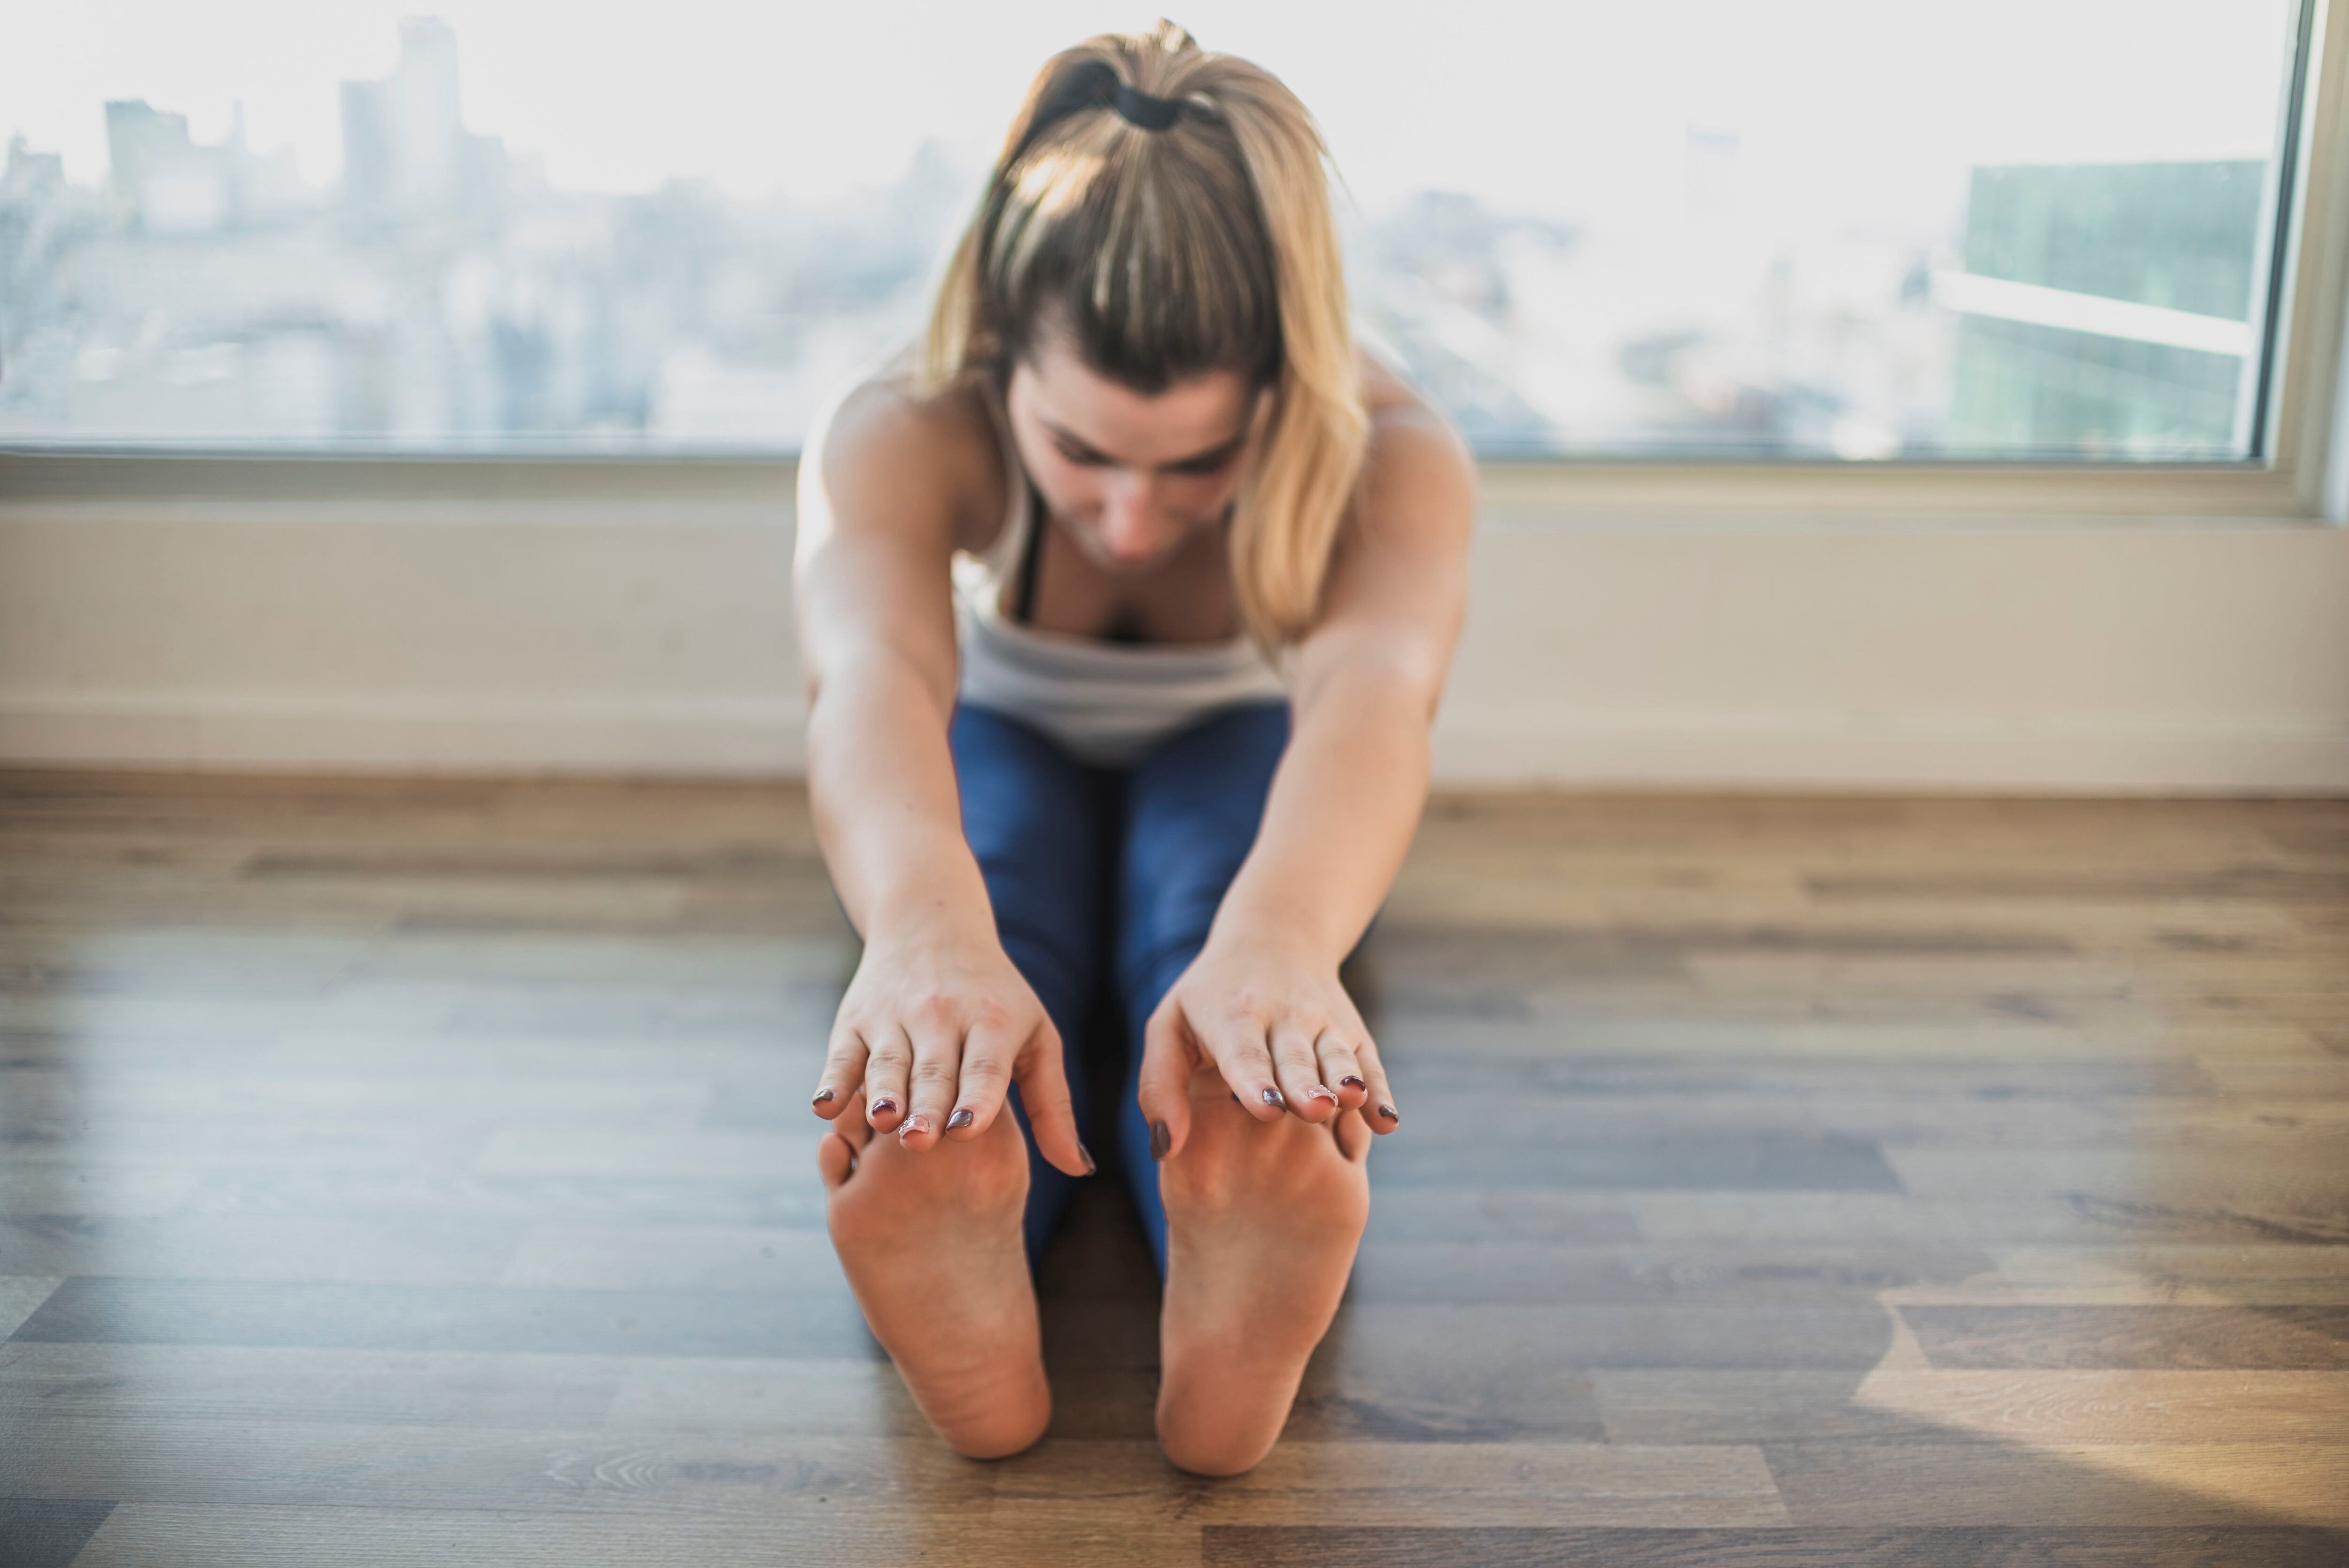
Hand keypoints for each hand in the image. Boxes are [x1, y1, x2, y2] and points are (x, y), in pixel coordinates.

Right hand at [809, 922, 1087, 1176]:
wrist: (931, 925)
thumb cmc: (996, 998)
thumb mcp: (1036, 1038)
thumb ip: (1052, 1104)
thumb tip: (1079, 1169)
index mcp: (992, 1022)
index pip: (985, 1065)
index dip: (977, 1097)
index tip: (968, 1131)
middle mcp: (942, 1016)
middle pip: (935, 1070)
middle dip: (928, 1106)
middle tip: (921, 1142)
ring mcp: (894, 1017)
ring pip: (888, 1062)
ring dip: (884, 1092)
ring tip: (882, 1121)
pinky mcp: (855, 1020)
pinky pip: (842, 1054)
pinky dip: (834, 1079)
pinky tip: (825, 1106)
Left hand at [1136, 931, 1399, 1160]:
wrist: (1274, 938)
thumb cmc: (1208, 1000)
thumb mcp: (1168, 1029)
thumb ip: (1159, 1086)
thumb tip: (1165, 1148)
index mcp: (1232, 1016)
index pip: (1244, 1053)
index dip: (1254, 1081)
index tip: (1265, 1109)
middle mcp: (1283, 1016)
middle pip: (1295, 1057)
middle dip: (1304, 1083)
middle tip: (1313, 1108)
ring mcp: (1323, 1023)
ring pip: (1336, 1056)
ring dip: (1345, 1080)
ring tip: (1351, 1099)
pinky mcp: (1353, 1033)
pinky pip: (1369, 1064)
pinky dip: (1379, 1091)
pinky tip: (1387, 1119)